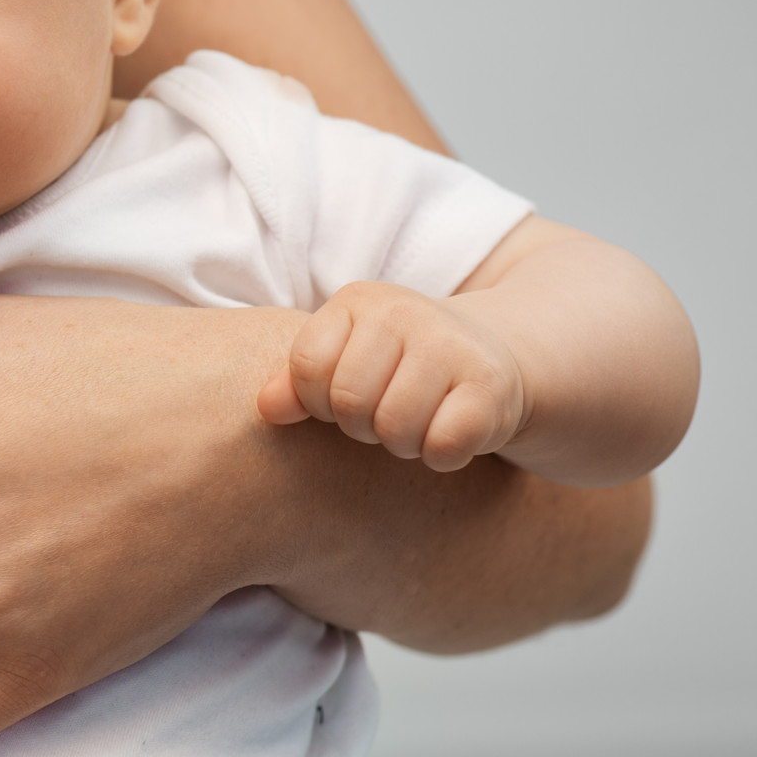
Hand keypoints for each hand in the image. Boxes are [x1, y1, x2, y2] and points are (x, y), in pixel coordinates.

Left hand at [257, 281, 524, 472]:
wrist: (491, 355)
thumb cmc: (398, 365)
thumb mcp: (344, 359)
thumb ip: (297, 382)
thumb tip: (265, 408)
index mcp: (357, 301)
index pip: (307, 366)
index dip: (317, 400)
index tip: (340, 399)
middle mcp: (404, 312)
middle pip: (348, 402)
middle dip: (360, 426)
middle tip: (383, 414)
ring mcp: (452, 345)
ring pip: (394, 427)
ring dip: (401, 443)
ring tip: (416, 422)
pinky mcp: (490, 386)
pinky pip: (443, 444)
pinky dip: (440, 455)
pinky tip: (448, 434)